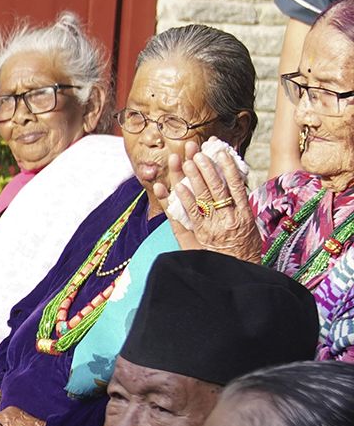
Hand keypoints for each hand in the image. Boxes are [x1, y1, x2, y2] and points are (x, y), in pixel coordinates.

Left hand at [164, 139, 260, 260]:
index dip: (228, 168)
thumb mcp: (249, 228)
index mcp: (245, 214)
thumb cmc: (245, 250)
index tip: (221, 152)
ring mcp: (215, 226)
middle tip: (197, 152)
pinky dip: (184, 199)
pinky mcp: (202, 235)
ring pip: (204, 197)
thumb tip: (234, 185)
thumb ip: (240, 208)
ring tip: (185, 161)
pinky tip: (177, 187)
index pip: (237, 186)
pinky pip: (191, 214)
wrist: (238, 273)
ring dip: (193, 178)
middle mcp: (231, 218)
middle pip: (218, 188)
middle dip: (206, 168)